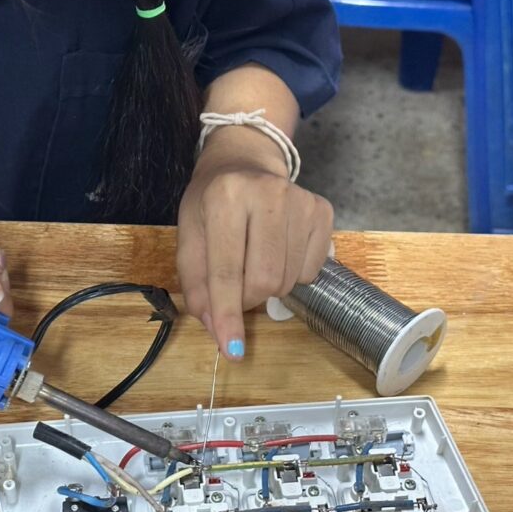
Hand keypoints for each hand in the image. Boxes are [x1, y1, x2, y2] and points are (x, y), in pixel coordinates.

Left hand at [177, 128, 332, 358]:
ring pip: (288, 280)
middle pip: (264, 281)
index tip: (231, 350)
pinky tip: (277, 251)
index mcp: (225, 197)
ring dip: (268, 288)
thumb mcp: (190, 235)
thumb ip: (197, 283)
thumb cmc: (211, 201)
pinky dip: (291, 275)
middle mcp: (267, 194)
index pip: (226, 272)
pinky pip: (310, 270)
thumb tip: (216, 329)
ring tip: (254, 261)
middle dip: (247, 300)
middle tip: (236, 291)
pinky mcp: (322, 210)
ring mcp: (301, 201)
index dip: (228, 316)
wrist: (244, 162)